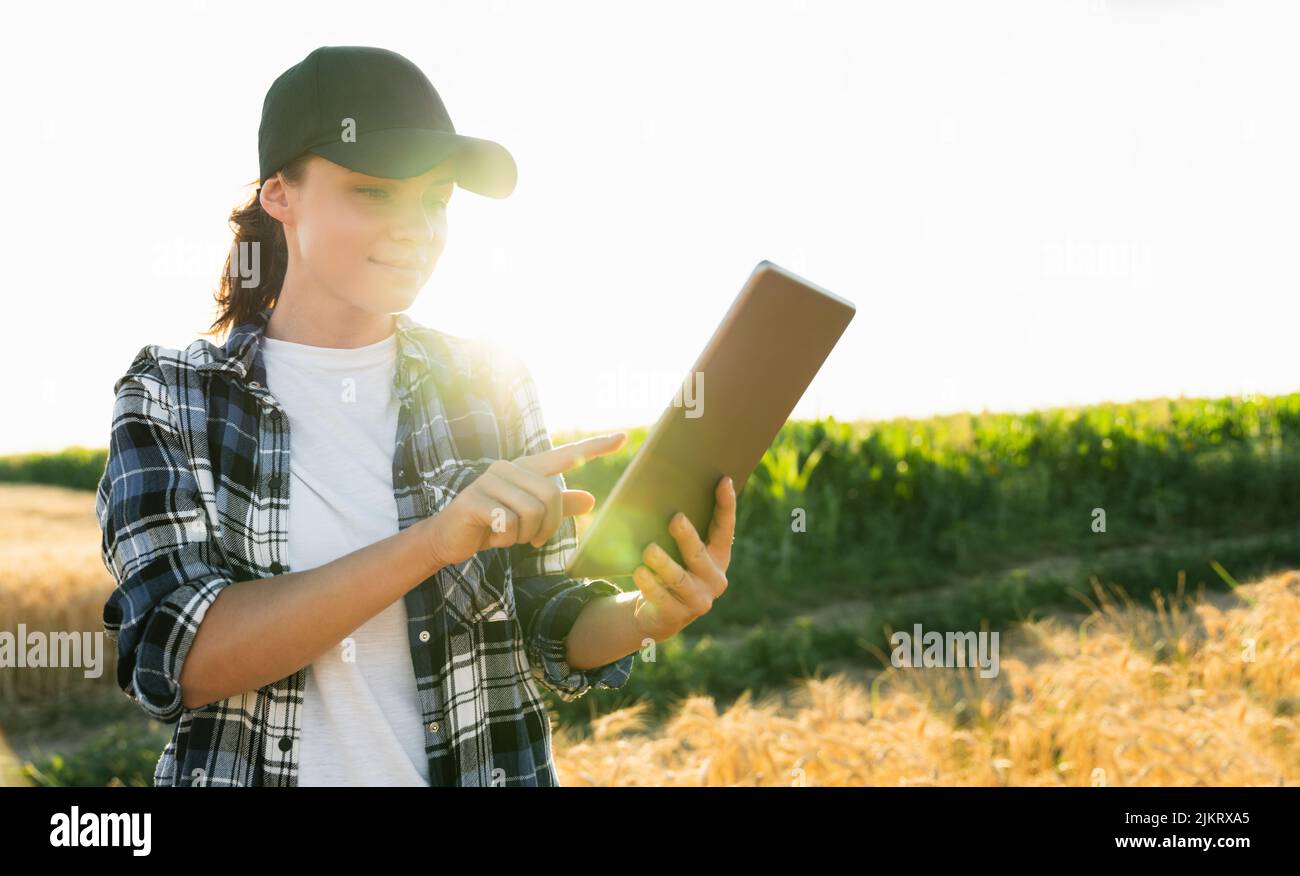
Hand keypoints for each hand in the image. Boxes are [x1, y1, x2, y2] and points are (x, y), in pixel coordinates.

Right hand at [423, 432, 626, 568]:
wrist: (451, 538)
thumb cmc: (494, 524)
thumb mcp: (530, 518)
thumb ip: (559, 507)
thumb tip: (590, 500)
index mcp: (525, 469)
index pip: (565, 455)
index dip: (594, 447)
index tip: (623, 437)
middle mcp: (508, 468)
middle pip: (550, 496)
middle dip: (547, 526)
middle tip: (534, 539)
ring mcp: (489, 481)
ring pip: (531, 512)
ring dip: (524, 535)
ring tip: (508, 535)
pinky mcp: (474, 499)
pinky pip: (508, 524)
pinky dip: (505, 539)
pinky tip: (491, 536)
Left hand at [631, 475, 736, 641]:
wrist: (659, 613)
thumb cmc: (671, 568)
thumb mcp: (680, 550)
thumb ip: (681, 528)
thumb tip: (667, 490)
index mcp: (719, 556)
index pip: (725, 529)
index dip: (726, 505)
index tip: (723, 480)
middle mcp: (713, 578)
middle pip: (699, 554)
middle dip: (687, 536)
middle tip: (675, 518)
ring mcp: (697, 600)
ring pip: (678, 577)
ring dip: (663, 563)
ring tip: (649, 549)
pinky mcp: (677, 616)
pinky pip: (661, 597)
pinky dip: (649, 584)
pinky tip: (639, 572)